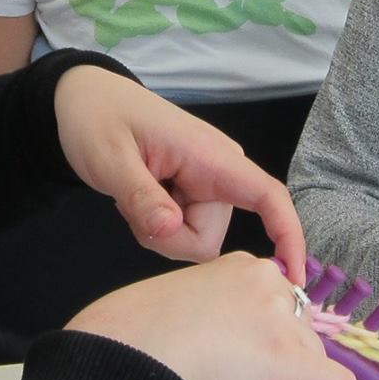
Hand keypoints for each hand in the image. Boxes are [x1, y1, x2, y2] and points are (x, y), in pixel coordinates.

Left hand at [52, 67, 305, 270]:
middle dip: (168, 238)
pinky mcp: (191, 194)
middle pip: (210, 239)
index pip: (268, 196)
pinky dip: (156, 226)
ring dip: (158, 231)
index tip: (294, 279)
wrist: (84, 100)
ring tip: (132, 197)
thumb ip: (140, 196)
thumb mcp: (109, 158)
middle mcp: (218, 172)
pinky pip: (181, 233)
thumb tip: (172, 230)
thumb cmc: (98, 118)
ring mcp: (205, 185)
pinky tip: (137, 199)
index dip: (288, 237)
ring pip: (193, 240)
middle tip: (131, 207)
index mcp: (211, 156)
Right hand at [68, 254, 355, 379]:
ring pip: (314, 358)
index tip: (244, 360)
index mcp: (236, 266)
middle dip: (283, 361)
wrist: (120, 359)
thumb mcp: (173, 309)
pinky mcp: (290, 362)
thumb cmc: (126, 335)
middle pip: (299, 328)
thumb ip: (206, 326)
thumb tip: (221, 374)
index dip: (265, 335)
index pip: (274, 301)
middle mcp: (266, 283)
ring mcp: (280, 322)